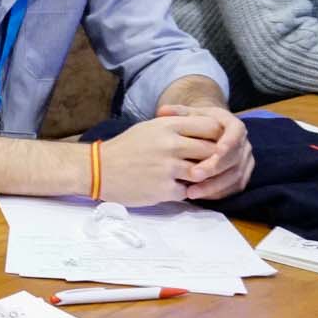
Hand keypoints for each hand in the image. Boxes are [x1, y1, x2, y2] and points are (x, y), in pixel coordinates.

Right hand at [97, 114, 224, 204]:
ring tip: (193, 177)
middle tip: (209, 163)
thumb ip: (177, 126)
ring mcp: (169, 168)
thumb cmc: (126, 147)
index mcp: (168, 125)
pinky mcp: (164, 189)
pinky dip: (184, 192)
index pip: (211, 126)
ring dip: (201, 178)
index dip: (218, 136)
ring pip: (204, 173)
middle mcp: (171, 145)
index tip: (216, 143)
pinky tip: (172, 187)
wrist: (99, 169)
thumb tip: (209, 131)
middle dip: (214, 158)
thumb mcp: (150, 128)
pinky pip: (188, 192)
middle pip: (212, 150)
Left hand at [156, 103, 253, 199]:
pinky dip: (217, 193)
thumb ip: (178, 113)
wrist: (206, 135)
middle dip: (215, 168)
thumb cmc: (196, 124)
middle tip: (194, 175)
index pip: (236, 133)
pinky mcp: (241, 177)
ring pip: (234, 177)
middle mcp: (243, 144)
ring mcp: (244, 162)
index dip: (228, 142)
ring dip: (214, 186)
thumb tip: (162, 111)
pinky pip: (233, 189)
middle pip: (235, 158)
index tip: (216, 150)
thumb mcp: (189, 115)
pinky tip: (199, 197)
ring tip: (191, 192)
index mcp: (234, 126)